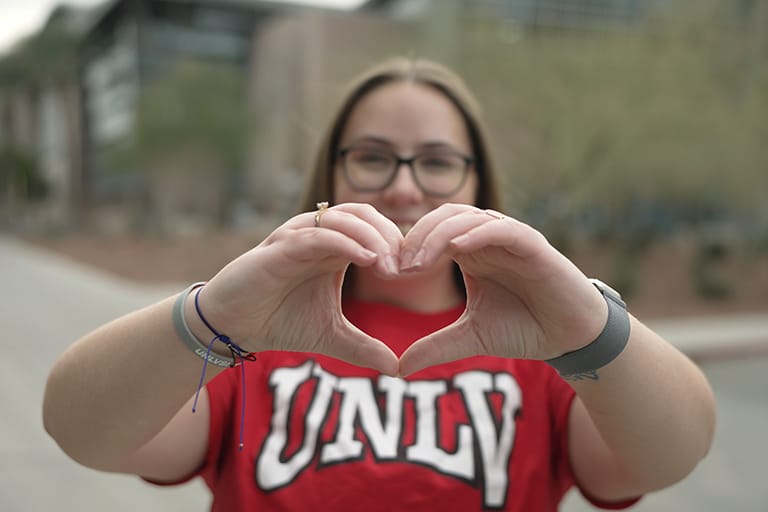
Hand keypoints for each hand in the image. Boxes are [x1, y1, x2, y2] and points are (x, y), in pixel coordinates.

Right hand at [197, 203, 402, 375]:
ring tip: (390, 267)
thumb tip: (397, 368)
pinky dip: (345, 242)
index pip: (374, 228)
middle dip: (390, 237)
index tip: (417, 272)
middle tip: (408, 269)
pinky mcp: (281, 247)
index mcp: (333, 248)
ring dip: (372, 238)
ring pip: (343, 219)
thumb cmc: (279, 321)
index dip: (398, 244)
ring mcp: (298, 237)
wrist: (233, 327)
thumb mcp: (330, 336)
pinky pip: (318, 235)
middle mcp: (317, 235)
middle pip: (365, 215)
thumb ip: (363, 347)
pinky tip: (367, 260)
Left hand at [398, 204, 607, 375]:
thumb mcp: (471, 338)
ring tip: (418, 262)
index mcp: (470, 252)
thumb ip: (435, 347)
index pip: (431, 232)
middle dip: (416, 238)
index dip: (407, 247)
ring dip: (438, 235)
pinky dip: (477, 233)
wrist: (570, 337)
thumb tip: (397, 369)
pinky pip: (501, 228)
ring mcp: (509, 237)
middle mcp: (486, 238)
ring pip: (467, 217)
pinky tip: (457, 248)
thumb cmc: (524, 329)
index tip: (387, 273)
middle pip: (443, 217)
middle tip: (397, 267)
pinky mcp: (532, 244)